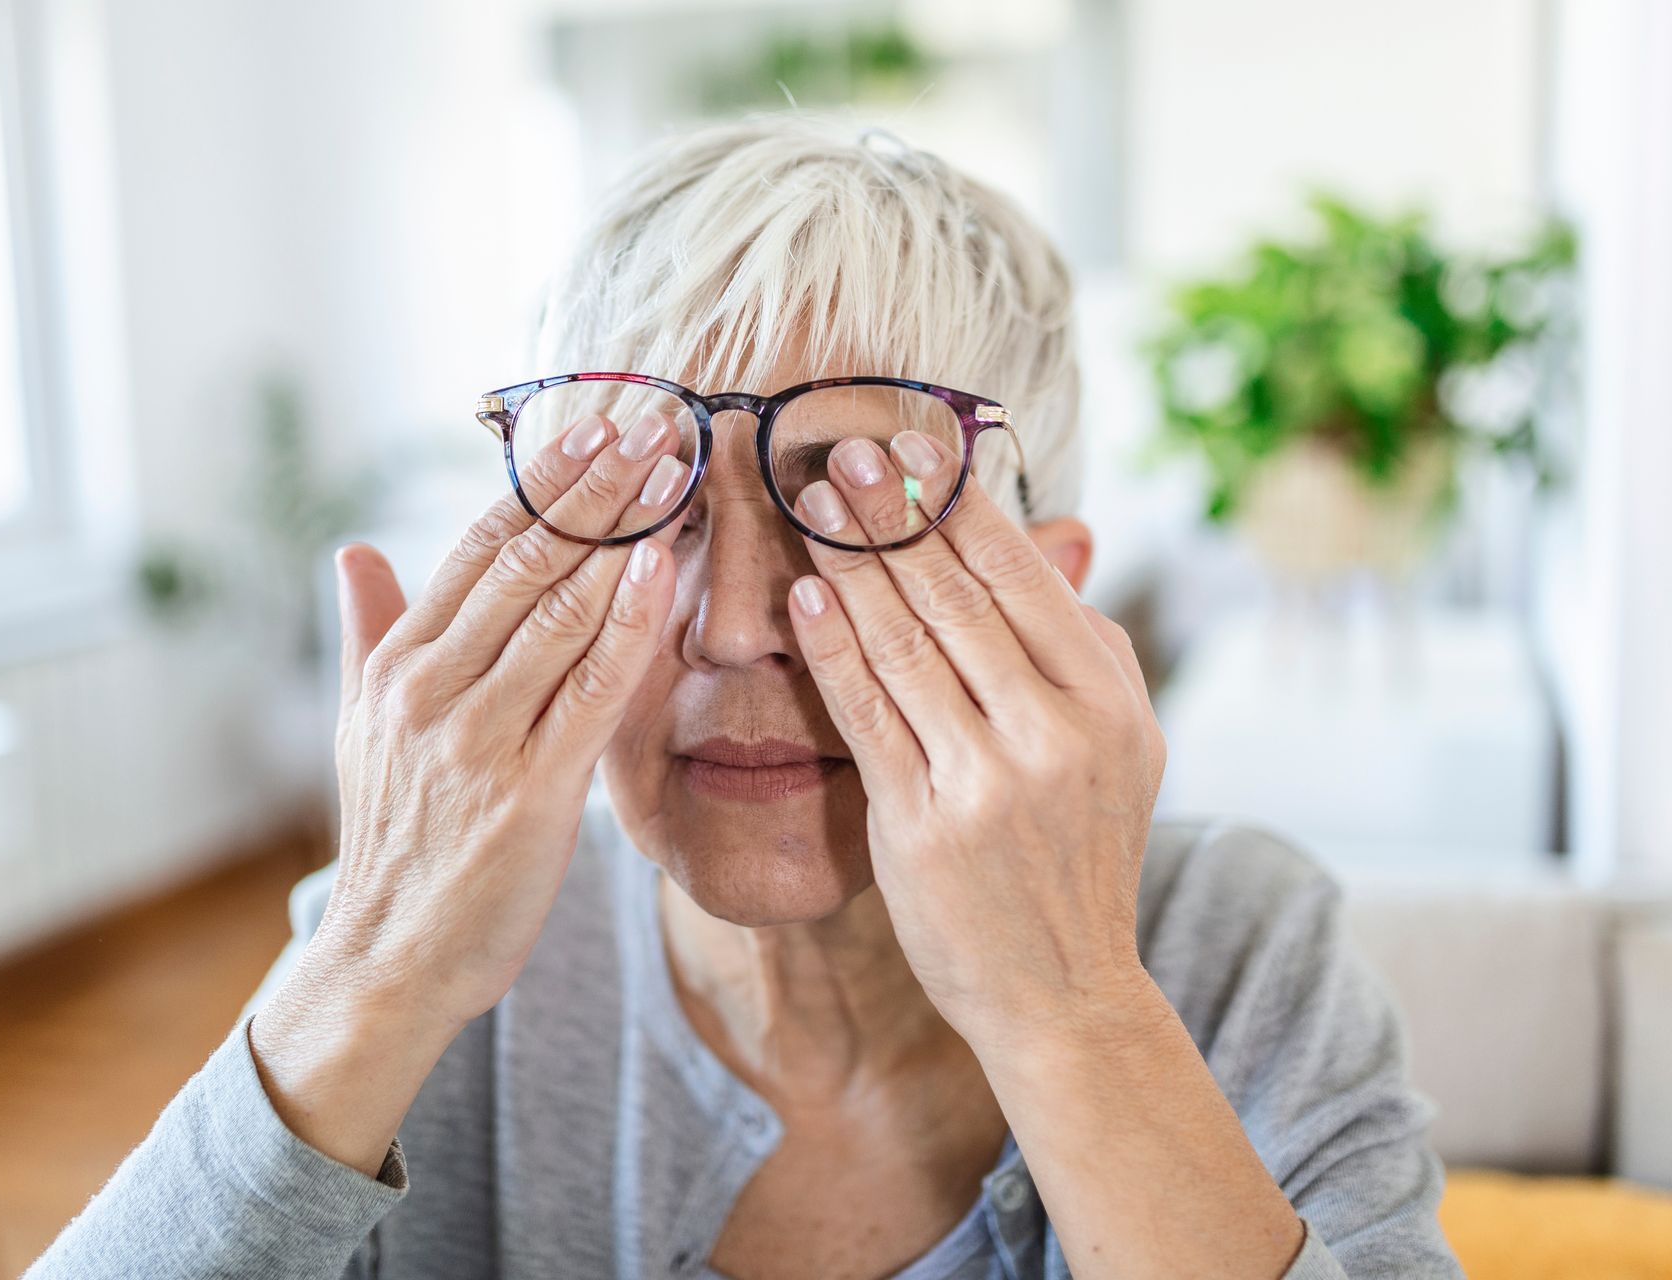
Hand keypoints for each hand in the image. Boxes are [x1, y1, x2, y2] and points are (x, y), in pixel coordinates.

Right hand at [250, 410, 686, 1171]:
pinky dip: (631, 625)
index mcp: (397, 665)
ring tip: (676, 469)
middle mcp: (431, 689)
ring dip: (624, 534)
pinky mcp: (528, 794)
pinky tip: (666, 567)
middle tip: (655, 420)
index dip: (543, 482)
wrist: (389, 959)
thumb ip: (368, 631)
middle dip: (595, 485)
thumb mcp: (361, 728)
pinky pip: (590, 692)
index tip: (596, 425)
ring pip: (561, 613)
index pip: (479, 548)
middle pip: (526, 563)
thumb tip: (354, 549)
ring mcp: (477, 740)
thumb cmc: (396, 839)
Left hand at [784, 431, 1165, 1054]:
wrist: (1063, 990)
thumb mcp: (1120, 743)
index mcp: (1107, 699)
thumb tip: (1055, 536)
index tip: (909, 444)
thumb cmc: (1080, 853)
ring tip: (811, 502)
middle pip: (954, 597)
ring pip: (905, 644)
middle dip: (891, 514)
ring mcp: (988, 780)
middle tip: (839, 448)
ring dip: (851, 563)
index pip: (1020, 576)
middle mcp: (1055, 732)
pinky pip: (867, 715)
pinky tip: (805, 598)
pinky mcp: (923, 824)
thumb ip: (1087, 642)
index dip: (957, 504)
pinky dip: (833, 649)